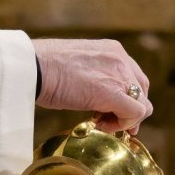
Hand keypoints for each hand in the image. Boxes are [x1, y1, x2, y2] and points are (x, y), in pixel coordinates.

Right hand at [32, 38, 152, 132]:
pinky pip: (135, 114)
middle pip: (142, 91)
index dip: (126, 97)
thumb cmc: (43, 67)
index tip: (108, 110)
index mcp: (112, 50)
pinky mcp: (114, 93)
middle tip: (110, 122)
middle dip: (129, 111)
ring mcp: (119, 75)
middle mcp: (121, 59)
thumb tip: (95, 95)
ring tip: (100, 122)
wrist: (32, 66)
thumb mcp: (76, 64)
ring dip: (124, 119)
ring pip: (143, 105)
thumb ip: (93, 75)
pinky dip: (122, 124)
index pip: (133, 76)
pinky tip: (100, 124)